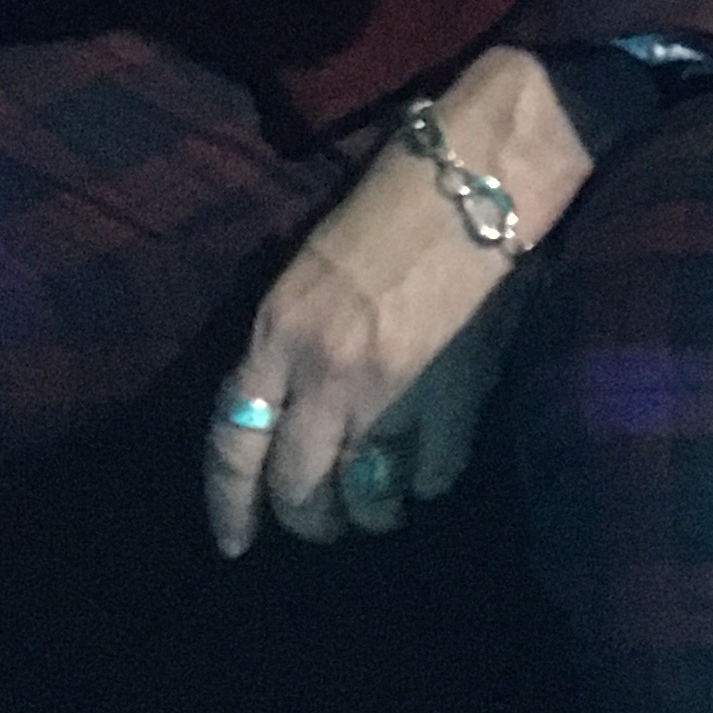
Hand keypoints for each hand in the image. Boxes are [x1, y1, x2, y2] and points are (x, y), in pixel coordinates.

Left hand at [205, 48, 589, 553]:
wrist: (483, 170)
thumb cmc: (396, 195)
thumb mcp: (312, 263)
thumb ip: (292, 336)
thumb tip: (285, 403)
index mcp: (278, 331)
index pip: (233, 443)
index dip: (230, 505)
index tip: (236, 542)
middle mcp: (324, 372)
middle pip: (297, 486)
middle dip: (308, 518)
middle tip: (323, 521)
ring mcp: (391, 391)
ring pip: (363, 495)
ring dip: (368, 512)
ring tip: (379, 507)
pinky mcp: (455, 396)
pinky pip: (430, 473)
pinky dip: (426, 481)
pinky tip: (429, 471)